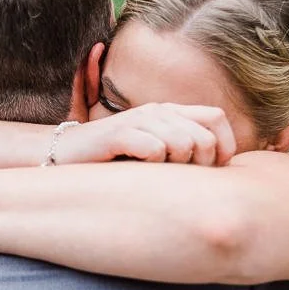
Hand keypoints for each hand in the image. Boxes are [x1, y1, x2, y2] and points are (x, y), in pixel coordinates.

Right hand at [56, 103, 235, 165]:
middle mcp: (157, 111)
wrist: (64, 154)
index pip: (217, 118)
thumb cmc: (114, 160)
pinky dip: (150, 166)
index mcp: (170, 112)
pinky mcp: (119, 133)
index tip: (210, 171)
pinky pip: (154, 150)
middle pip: (204, 138)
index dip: (224, 146)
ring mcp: (138, 120)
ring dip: (172, 167)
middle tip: (176, 178)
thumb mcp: (154, 154)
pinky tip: (135, 169)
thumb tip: (220, 172)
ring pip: (183, 145)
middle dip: (198, 166)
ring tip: (152, 173)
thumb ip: (182, 153)